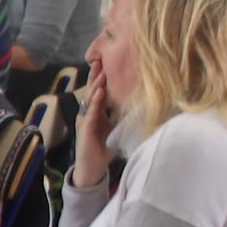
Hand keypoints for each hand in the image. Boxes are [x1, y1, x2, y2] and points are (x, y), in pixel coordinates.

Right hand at [72, 59, 114, 189]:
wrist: (93, 167)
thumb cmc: (104, 149)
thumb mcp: (116, 129)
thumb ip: (123, 117)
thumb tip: (142, 106)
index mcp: (96, 112)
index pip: (98, 91)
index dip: (101, 78)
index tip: (106, 63)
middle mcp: (88, 113)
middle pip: (91, 90)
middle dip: (95, 75)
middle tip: (99, 59)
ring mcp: (85, 120)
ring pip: (90, 98)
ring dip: (95, 85)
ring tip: (100, 72)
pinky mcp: (84, 128)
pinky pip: (90, 112)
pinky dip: (95, 102)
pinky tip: (100, 92)